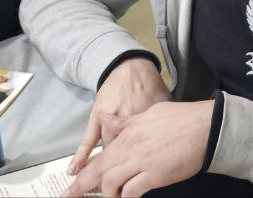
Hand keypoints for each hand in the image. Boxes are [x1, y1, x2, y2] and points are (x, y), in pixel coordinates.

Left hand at [61, 100, 213, 197]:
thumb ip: (125, 122)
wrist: (205, 125)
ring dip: (109, 194)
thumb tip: (108, 122)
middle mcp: (129, 147)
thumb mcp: (148, 114)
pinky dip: (127, 197)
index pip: (98, 156)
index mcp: (127, 132)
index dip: (82, 174)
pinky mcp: (154, 173)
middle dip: (81, 188)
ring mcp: (140, 160)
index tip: (70, 186)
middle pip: (98, 171)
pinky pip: (132, 191)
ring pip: (110, 183)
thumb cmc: (181, 118)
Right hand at [66, 56, 169, 176]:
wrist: (131, 67)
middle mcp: (129, 122)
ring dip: (104, 169)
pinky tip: (74, 170)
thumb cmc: (149, 87)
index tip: (142, 179)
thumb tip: (178, 140)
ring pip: (108, 151)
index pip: (145, 152)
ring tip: (97, 187)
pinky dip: (81, 156)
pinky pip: (88, 140)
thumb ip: (165, 124)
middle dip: (121, 173)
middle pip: (124, 156)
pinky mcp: (98, 117)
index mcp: (147, 122)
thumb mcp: (164, 106)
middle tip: (116, 188)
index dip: (144, 168)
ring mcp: (111, 120)